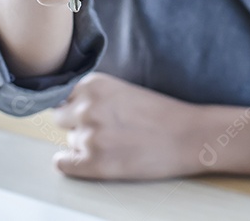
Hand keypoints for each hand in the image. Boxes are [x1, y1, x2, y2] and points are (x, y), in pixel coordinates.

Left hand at [51, 72, 201, 179]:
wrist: (188, 136)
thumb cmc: (160, 113)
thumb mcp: (122, 90)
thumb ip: (93, 95)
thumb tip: (64, 108)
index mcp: (93, 84)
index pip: (61, 95)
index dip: (73, 106)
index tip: (83, 113)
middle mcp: (86, 107)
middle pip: (60, 119)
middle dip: (75, 125)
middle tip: (102, 130)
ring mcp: (89, 135)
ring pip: (69, 142)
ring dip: (83, 145)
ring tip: (113, 145)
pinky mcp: (95, 162)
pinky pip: (64, 164)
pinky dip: (70, 164)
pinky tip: (87, 161)